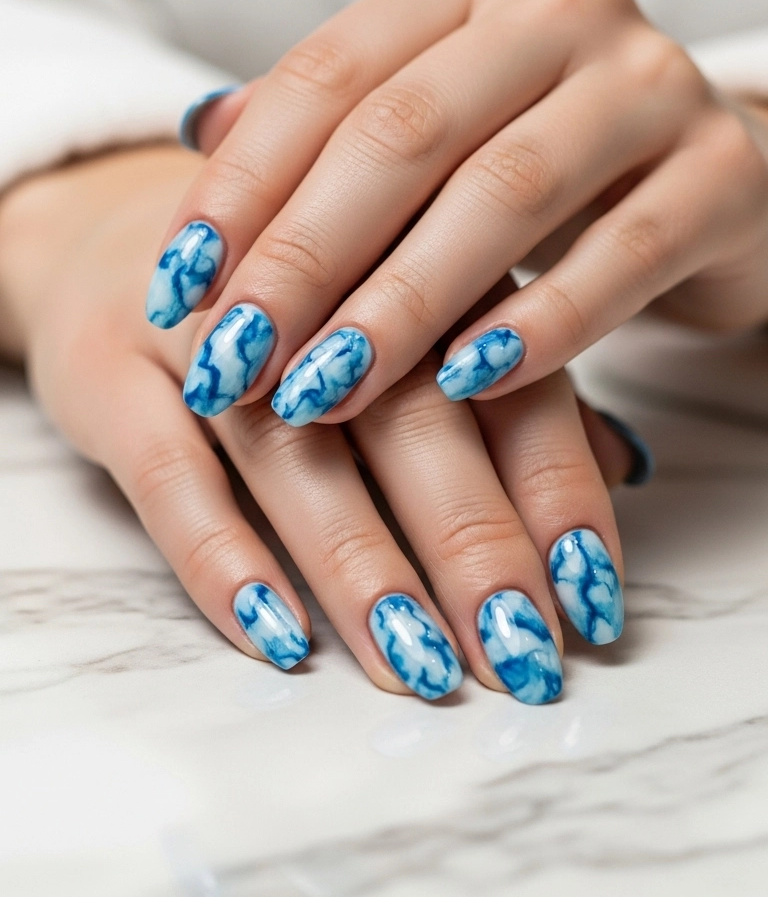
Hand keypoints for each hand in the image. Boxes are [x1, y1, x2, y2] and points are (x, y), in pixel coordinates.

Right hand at [0, 146, 637, 701]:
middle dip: (472, 542)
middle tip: (518, 651)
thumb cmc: (293, 299)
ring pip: (293, 453)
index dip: (556, 493)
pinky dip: (222, 556)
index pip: (505, 383)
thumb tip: (624, 467)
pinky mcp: (108, 372)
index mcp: (412, 262)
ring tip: (419, 663)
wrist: (107, 233)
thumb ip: (507, 388)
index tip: (592, 600)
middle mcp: (316, 287)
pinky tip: (276, 632)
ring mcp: (208, 331)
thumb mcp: (403, 318)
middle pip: (409, 418)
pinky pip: (168, 475)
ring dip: (361, 564)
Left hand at [150, 0, 767, 425]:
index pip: (326, 75)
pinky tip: (468, 386)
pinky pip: (622, 255)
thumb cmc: (546, 163)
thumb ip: (329, 127)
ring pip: (504, 192)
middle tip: (235, 359)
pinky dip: (539, 326)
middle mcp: (560, 7)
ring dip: (401, 306)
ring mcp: (651, 81)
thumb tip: (193, 132)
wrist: (717, 182)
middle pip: (403, 133)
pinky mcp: (725, 172)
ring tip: (324, 391)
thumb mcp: (433, 131)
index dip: (241, 186)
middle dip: (303, 258)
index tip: (176, 287)